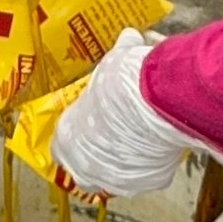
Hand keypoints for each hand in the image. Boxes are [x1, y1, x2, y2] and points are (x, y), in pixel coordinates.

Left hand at [51, 28, 195, 195]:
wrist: (155, 101)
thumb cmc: (123, 82)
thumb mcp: (113, 62)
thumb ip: (117, 55)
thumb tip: (130, 38)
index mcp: (66, 139)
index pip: (60, 148)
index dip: (75, 135)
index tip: (87, 125)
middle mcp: (85, 167)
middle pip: (86, 170)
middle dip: (98, 156)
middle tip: (115, 134)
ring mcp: (117, 180)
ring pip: (118, 176)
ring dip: (126, 161)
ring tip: (142, 138)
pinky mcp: (148, 182)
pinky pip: (149, 174)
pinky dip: (155, 162)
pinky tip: (163, 141)